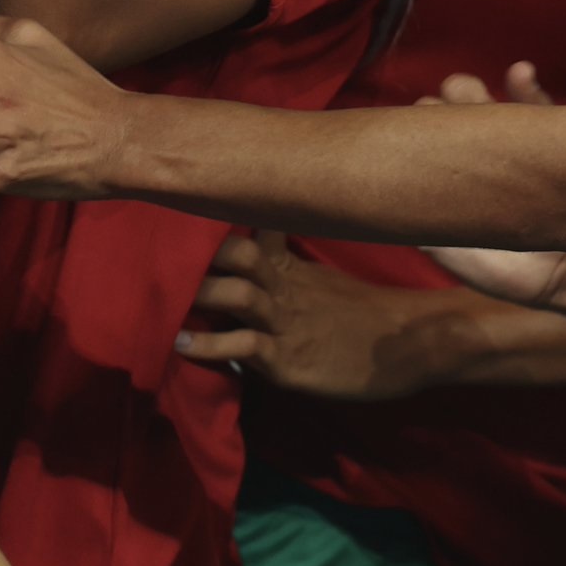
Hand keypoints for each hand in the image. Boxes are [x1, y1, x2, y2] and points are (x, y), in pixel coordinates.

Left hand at [173, 231, 449, 400]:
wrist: (406, 344)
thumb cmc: (363, 316)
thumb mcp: (322, 280)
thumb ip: (285, 267)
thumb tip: (250, 256)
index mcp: (293, 265)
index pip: (256, 227)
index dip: (222, 218)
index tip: (184, 206)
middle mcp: (286, 287)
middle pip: (239, 253)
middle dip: (200, 253)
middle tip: (159, 255)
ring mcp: (287, 321)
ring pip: (238, 293)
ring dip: (199, 293)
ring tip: (159, 298)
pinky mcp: (289, 359)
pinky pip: (244, 345)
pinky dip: (210, 344)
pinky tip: (181, 344)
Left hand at [419, 62, 565, 307]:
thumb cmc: (512, 269)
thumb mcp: (460, 255)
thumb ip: (431, 233)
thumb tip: (396, 213)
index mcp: (458, 181)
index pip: (431, 141)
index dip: (418, 127)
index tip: (414, 124)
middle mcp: (485, 159)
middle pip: (456, 114)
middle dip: (445, 102)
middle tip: (443, 104)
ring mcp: (518, 147)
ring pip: (488, 103)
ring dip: (475, 90)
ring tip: (472, 91)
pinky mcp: (557, 140)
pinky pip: (539, 103)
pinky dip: (526, 84)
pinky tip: (521, 72)